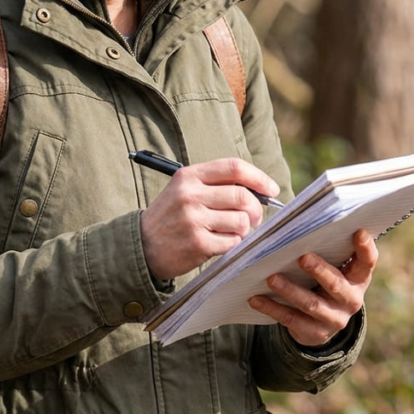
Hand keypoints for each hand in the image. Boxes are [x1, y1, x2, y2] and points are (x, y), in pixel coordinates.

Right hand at [140, 158, 278, 281]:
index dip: (259, 178)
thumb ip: (216, 185)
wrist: (142, 245)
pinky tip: (221, 242)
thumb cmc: (171, 215)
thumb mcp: (185, 189)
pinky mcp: (197, 243)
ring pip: (241, 221)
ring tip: (233, 231)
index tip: (271, 189)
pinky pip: (233, 242)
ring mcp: (193, 220)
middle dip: (256, 209)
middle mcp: (190, 195)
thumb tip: (259, 191)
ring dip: (244, 229)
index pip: (234, 168)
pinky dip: (233, 243)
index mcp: (189, 176)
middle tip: (254, 218)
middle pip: (242, 196)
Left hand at [248, 228, 377, 346]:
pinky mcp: (315, 333)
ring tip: (272, 278)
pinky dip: (272, 308)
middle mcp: (350, 300)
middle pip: (337, 285)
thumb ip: (328, 251)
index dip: (365, 248)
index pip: (367, 263)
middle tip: (303, 258)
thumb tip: (304, 224)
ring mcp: (334, 319)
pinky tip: (256, 298)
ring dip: (291, 291)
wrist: (322, 323)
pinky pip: (291, 320)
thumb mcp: (334, 268)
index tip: (358, 231)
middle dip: (320, 271)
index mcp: (358, 279)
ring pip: (312, 304)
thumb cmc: (324, 281)